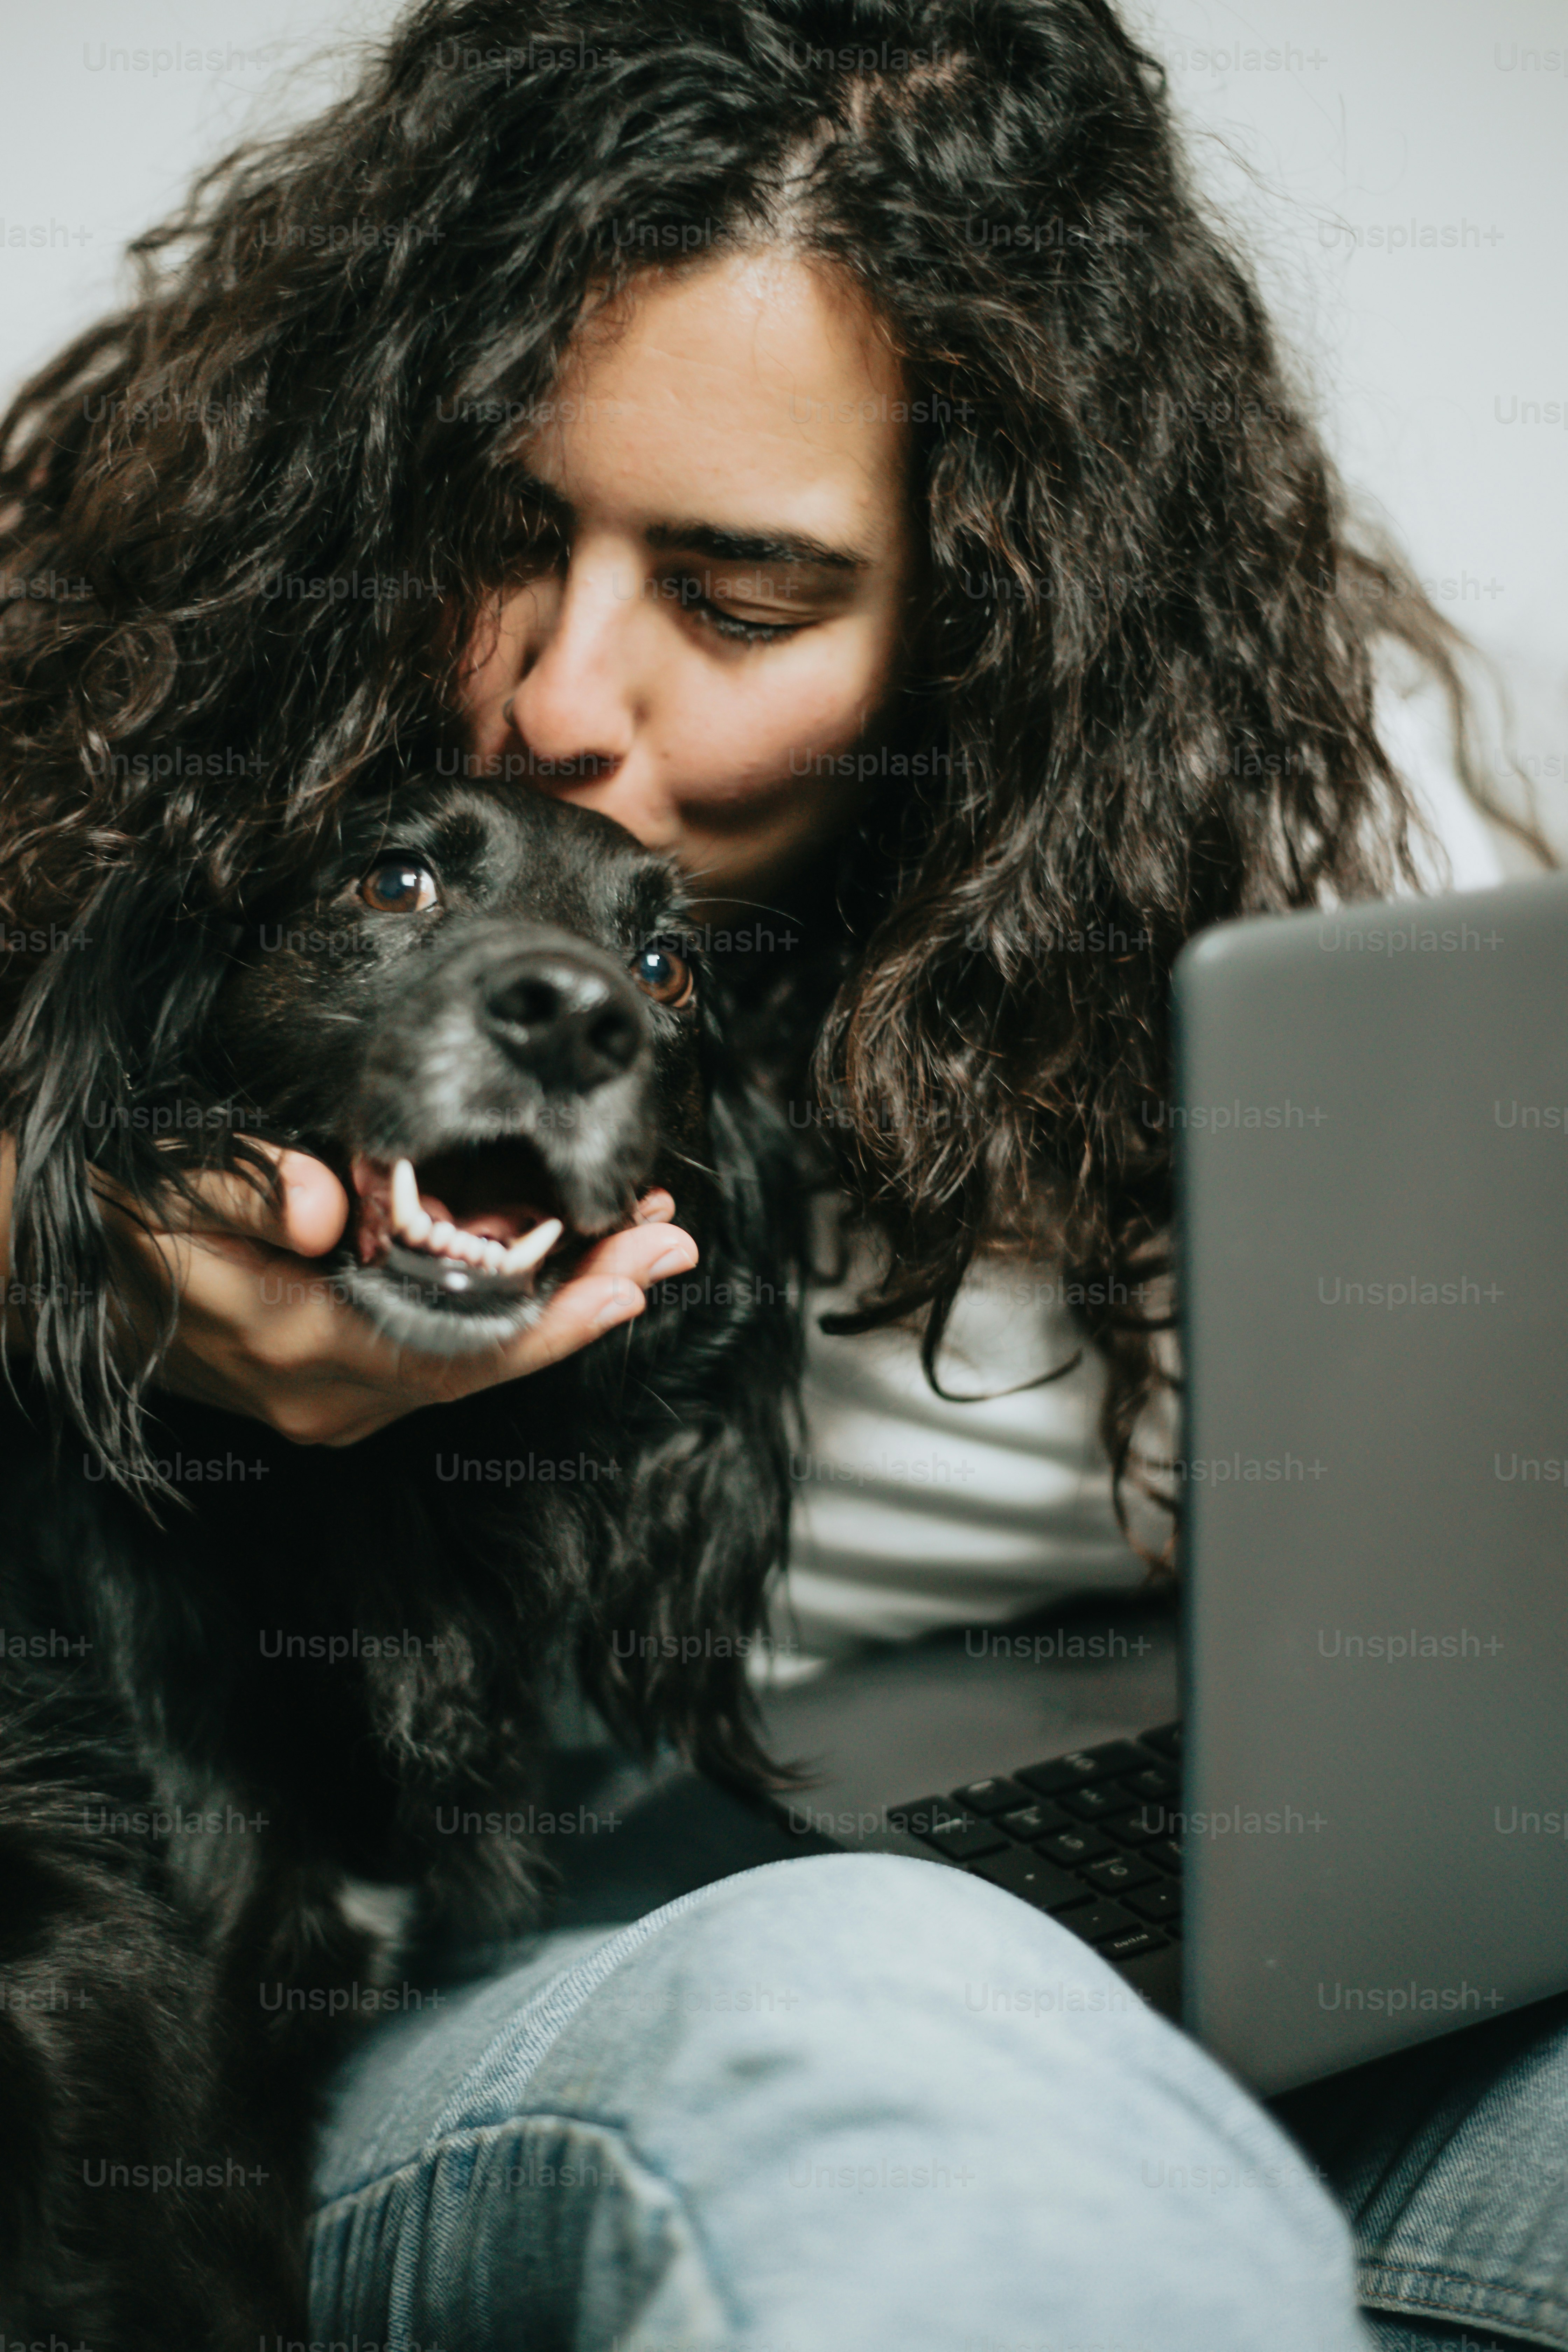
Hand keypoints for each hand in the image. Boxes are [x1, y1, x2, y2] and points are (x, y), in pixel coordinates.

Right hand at [83, 1141, 697, 1445]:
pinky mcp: (339, 1386)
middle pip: (490, 1361)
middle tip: (674, 1242)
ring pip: (477, 1360)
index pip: (456, 1348)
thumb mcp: (163, 1188)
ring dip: (562, 1304)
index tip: (633, 1276)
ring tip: (643, 1242)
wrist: (60, 1279)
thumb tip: (321, 1205)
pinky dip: (515, 1313)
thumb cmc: (120, 1225)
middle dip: (588, 1302)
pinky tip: (564, 1265)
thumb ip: (244, 1192)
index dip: (554, 1320)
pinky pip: (448, 1355)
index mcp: (298, 1353)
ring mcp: (336, 1403)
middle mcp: (330, 1399)